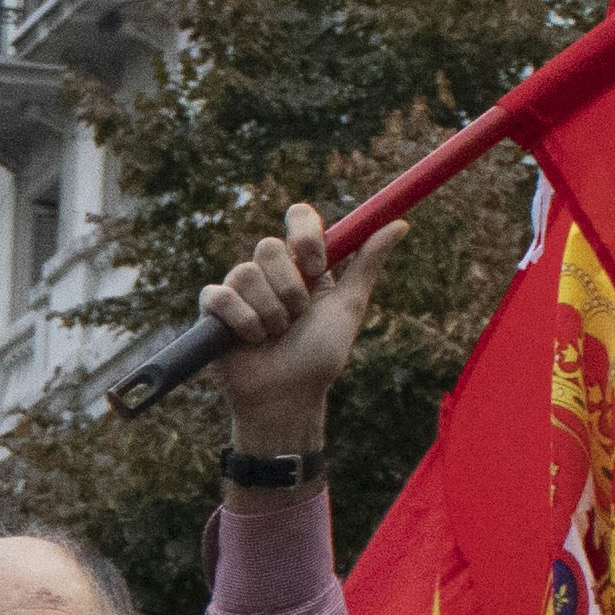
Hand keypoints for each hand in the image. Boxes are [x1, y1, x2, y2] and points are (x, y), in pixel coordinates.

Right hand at [202, 207, 397, 462]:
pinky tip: (251, 340)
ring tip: (274, 336)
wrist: (287, 397)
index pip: (298, 217)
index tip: (317, 267)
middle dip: (288, 288)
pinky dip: (242, 321)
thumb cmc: (319, 356)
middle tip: (297, 316)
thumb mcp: (348, 306)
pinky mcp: (214, 310)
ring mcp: (239, 289)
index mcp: (303, 264)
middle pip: (269, 246)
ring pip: (246, 273)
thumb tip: (400, 224)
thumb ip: (368, 262)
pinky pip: (220, 296)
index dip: (306, 236)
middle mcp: (270, 271)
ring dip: (269, 313)